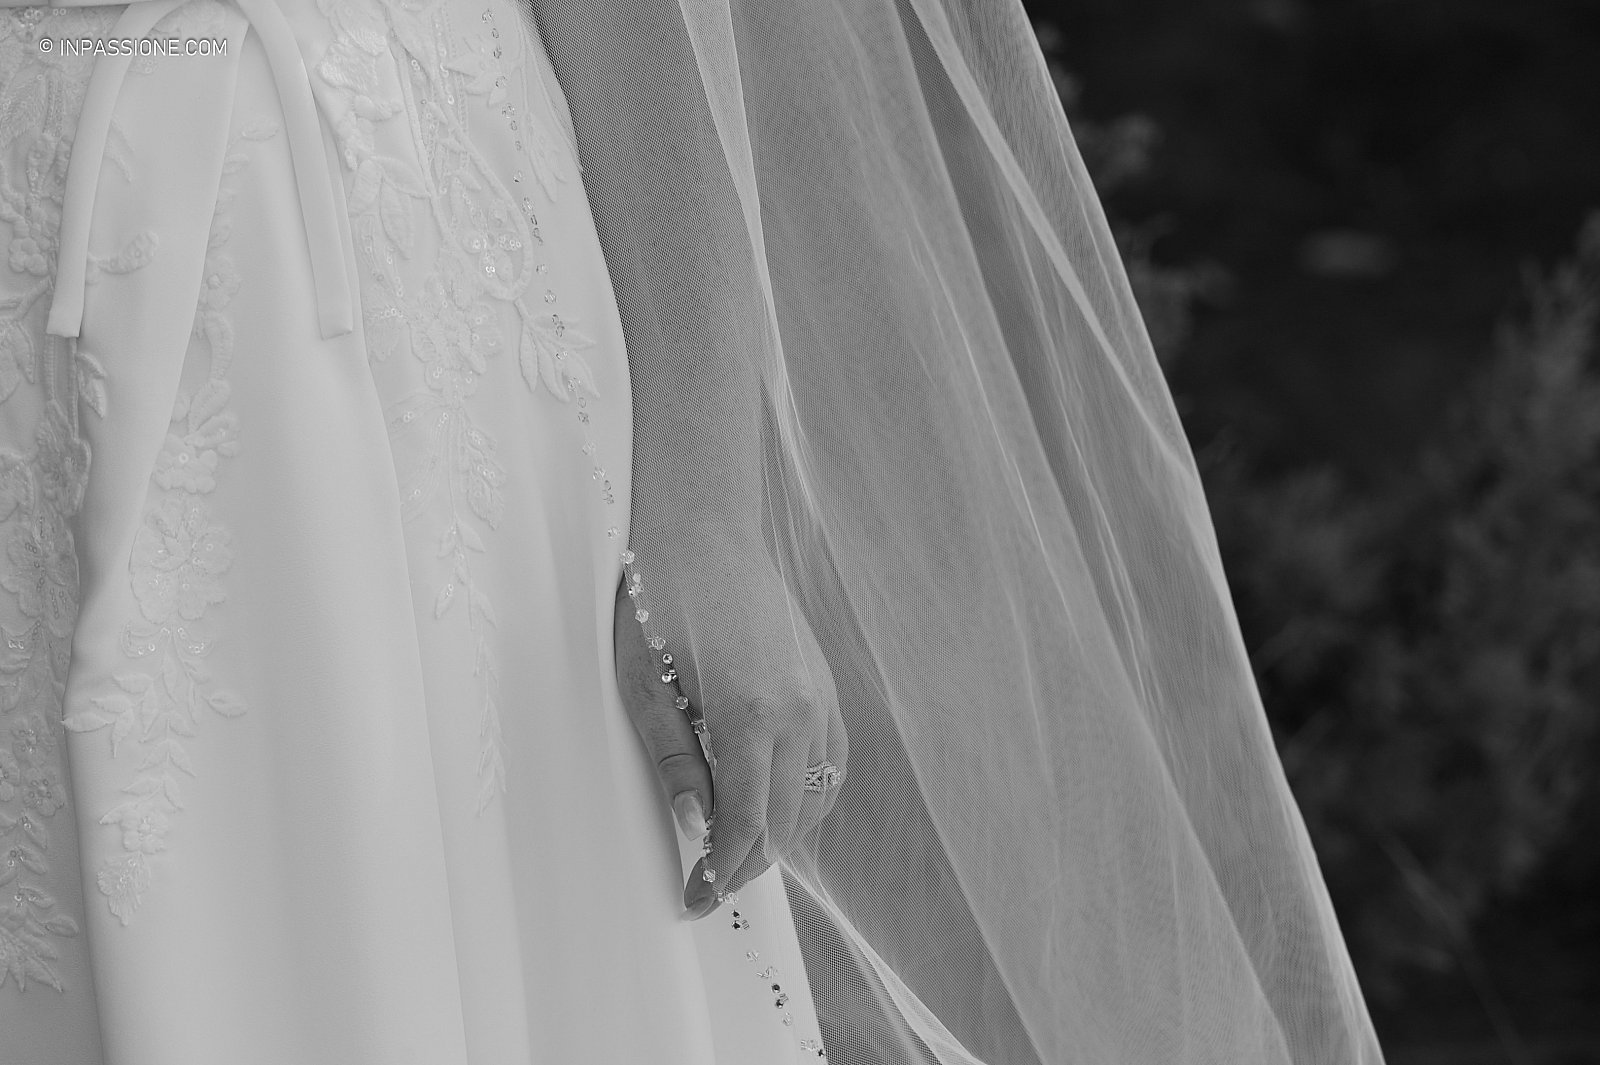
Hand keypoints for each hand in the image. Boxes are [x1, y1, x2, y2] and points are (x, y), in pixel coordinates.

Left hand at [612, 558, 844, 918]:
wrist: (705, 530)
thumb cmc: (660, 600)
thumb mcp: (645, 684)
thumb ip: (675, 760)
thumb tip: (697, 828)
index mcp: (750, 714)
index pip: (745, 823)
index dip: (720, 870)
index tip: (694, 899)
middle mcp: (799, 711)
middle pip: (785, 821)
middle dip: (746, 864)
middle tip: (706, 886)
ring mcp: (820, 697)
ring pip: (816, 797)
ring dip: (781, 835)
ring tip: (738, 854)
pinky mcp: (824, 685)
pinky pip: (831, 762)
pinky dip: (809, 797)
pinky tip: (779, 805)